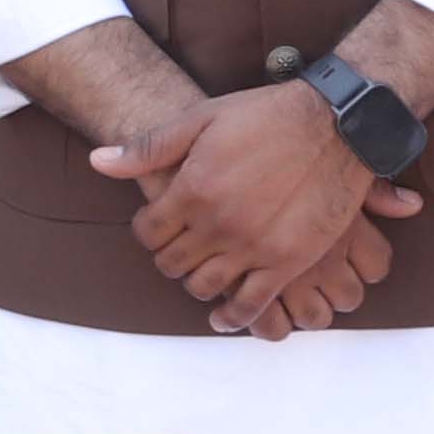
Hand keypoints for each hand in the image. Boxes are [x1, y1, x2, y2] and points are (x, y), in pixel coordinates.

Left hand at [107, 83, 383, 329]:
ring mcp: (252, 247)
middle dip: (170, 256)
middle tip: (181, 248)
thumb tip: (98, 161)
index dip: (148, 231)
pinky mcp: (287, 262)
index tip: (158, 226)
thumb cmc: (266, 116)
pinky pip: (251, 305)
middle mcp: (217, 224)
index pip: (148, 232)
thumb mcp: (201, 118)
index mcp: (192, 189)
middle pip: (172, 263)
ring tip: (204, 271)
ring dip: (198, 283)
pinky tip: (226, 316)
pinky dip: (234, 317)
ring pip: (205, 287)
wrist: (335, 124)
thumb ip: (149, 146)